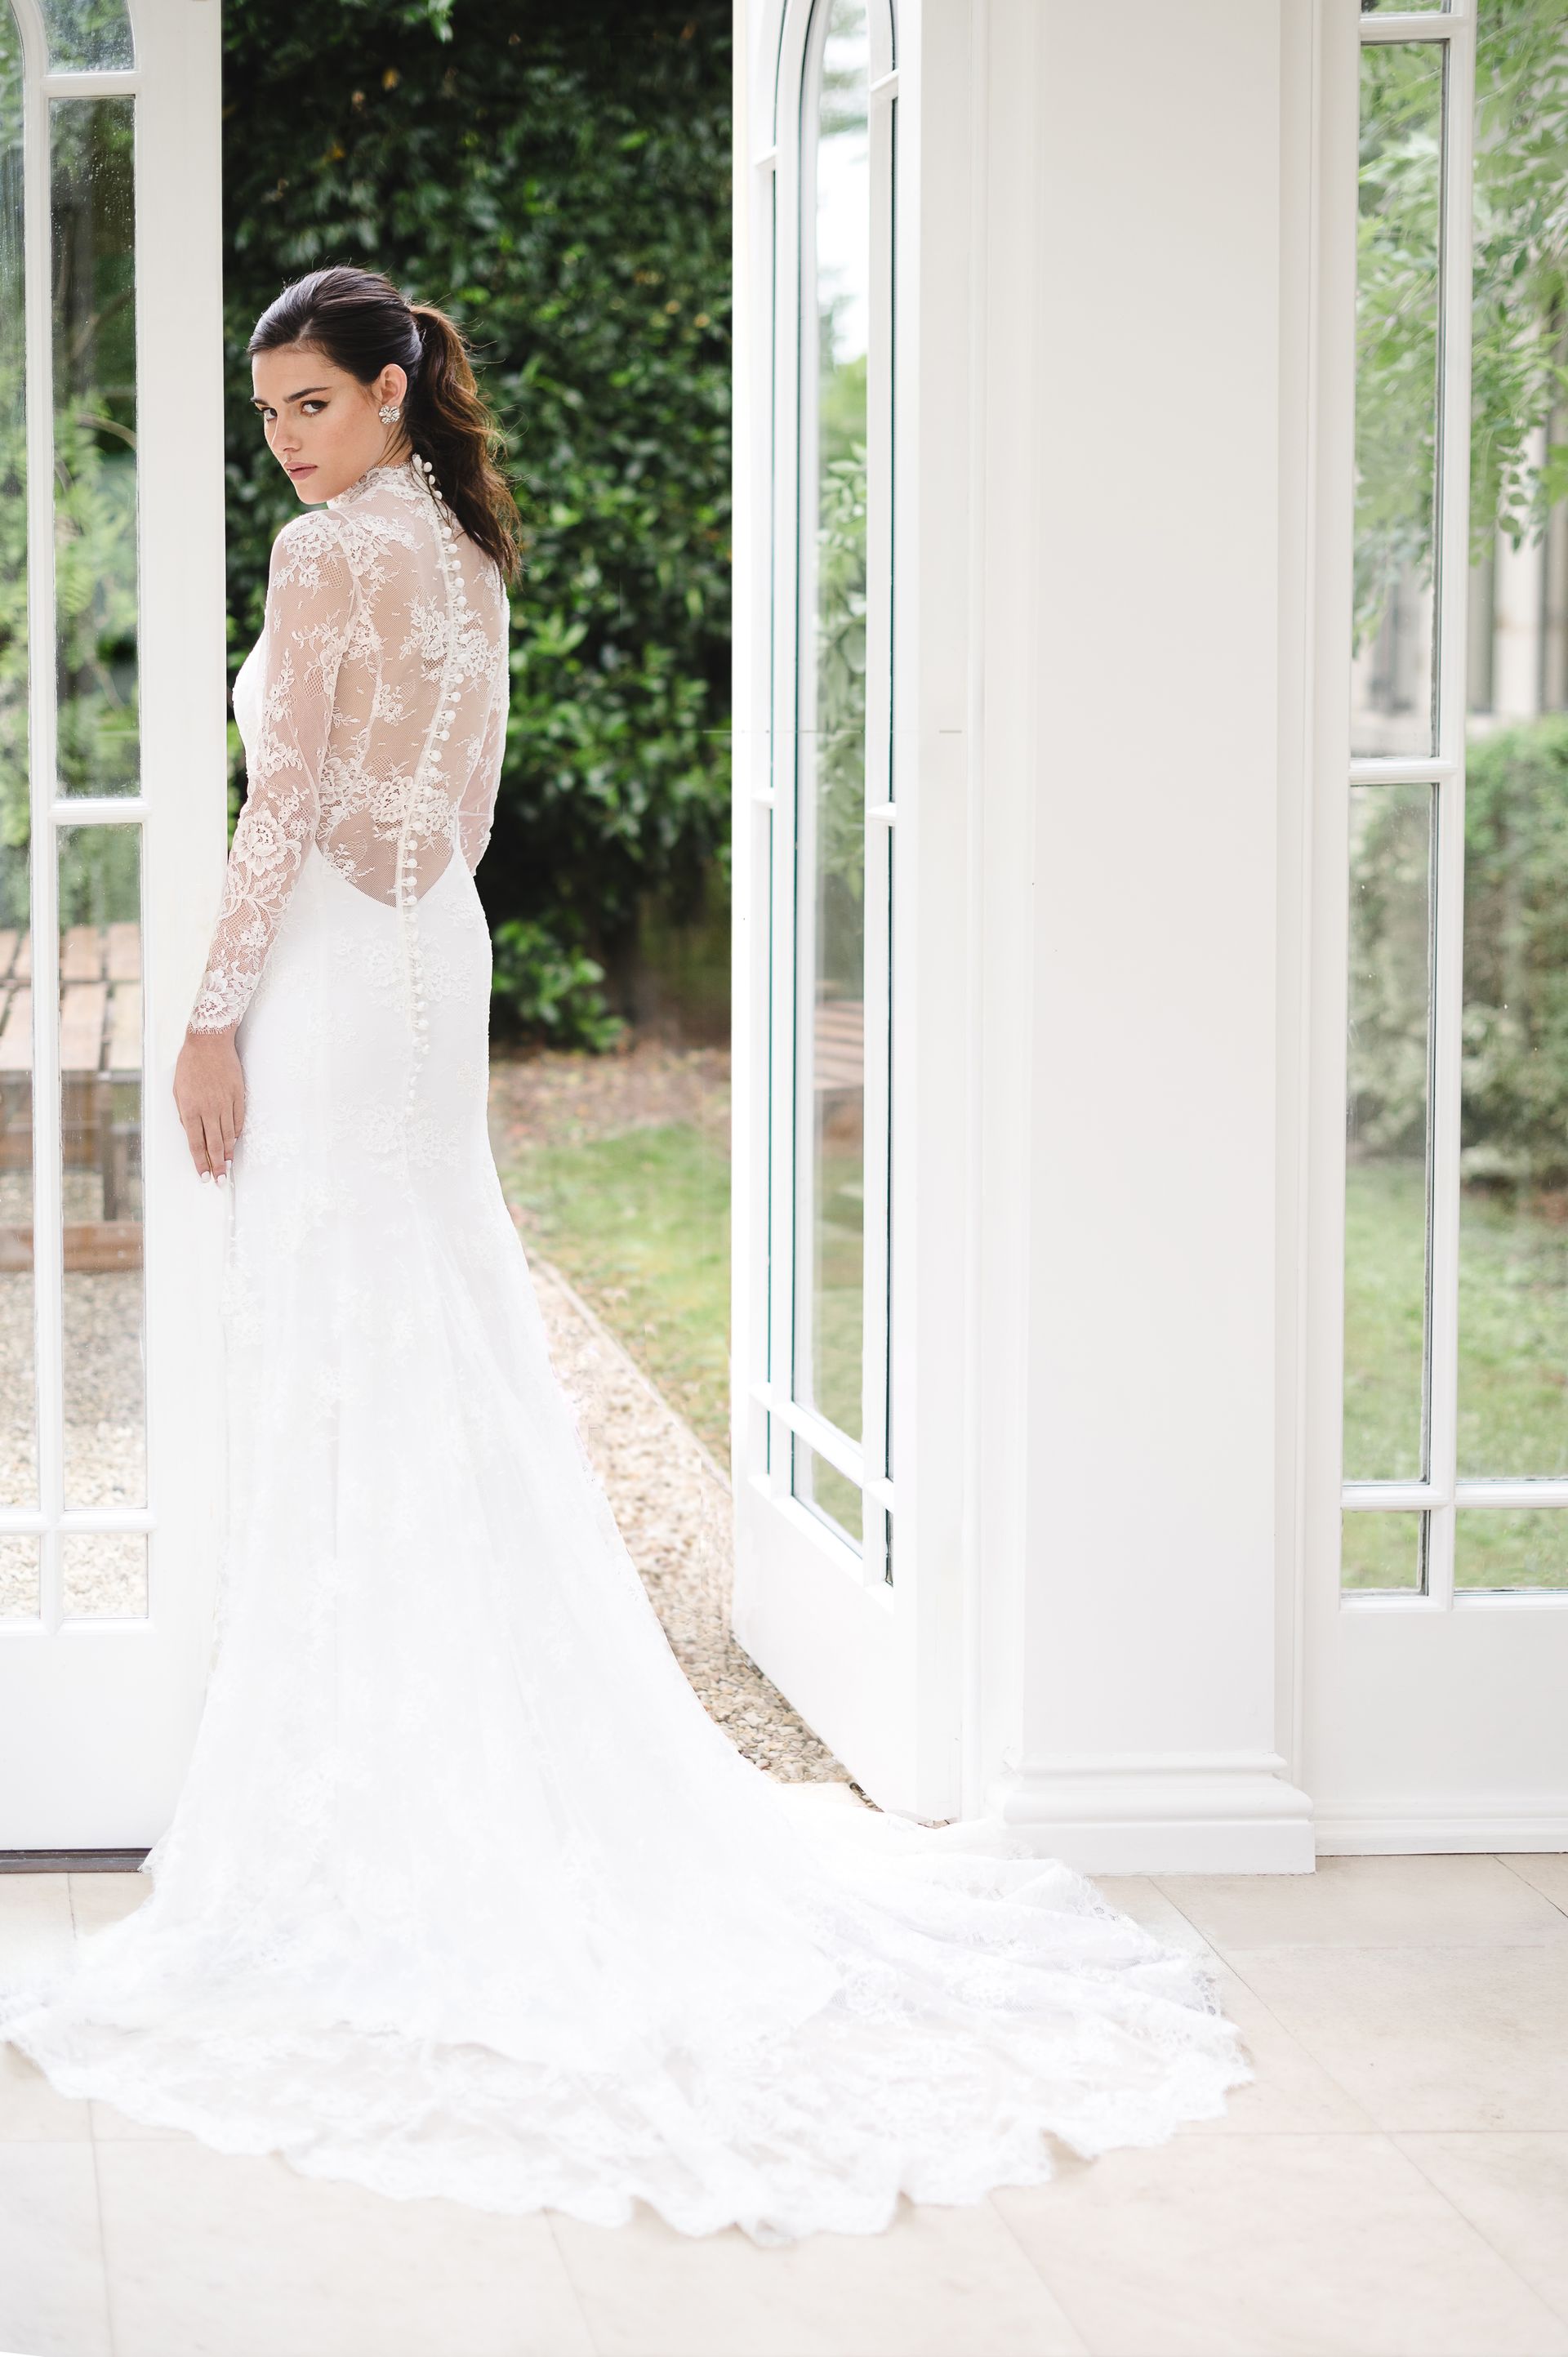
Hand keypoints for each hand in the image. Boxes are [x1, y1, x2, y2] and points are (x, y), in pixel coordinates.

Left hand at [174, 1025, 243, 1183]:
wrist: (209, 1042)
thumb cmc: (189, 1064)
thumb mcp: (177, 1090)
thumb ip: (183, 1113)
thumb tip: (190, 1131)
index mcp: (190, 1109)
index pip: (196, 1144)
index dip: (200, 1163)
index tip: (203, 1177)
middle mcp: (208, 1110)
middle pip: (215, 1145)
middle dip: (217, 1166)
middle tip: (220, 1181)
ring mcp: (225, 1103)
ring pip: (228, 1136)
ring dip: (228, 1153)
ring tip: (228, 1166)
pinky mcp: (237, 1096)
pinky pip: (238, 1121)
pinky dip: (236, 1134)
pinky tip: (234, 1142)